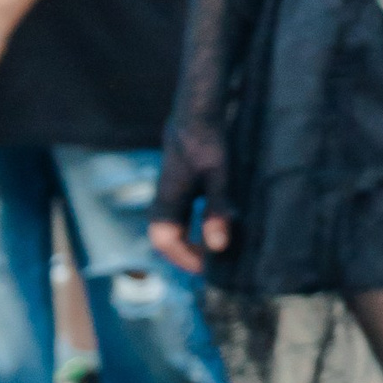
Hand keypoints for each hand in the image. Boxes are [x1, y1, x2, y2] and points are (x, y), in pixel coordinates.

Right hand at [149, 122, 231, 275]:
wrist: (196, 114)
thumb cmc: (206, 142)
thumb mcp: (217, 176)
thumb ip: (216, 210)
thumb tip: (216, 246)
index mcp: (168, 199)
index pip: (164, 239)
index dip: (182, 257)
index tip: (205, 268)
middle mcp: (164, 199)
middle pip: (167, 237)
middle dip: (186, 254)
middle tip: (211, 266)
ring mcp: (170, 193)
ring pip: (173, 227)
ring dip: (189, 242)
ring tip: (214, 253)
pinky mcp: (180, 187)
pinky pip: (181, 216)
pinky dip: (194, 228)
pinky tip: (215, 228)